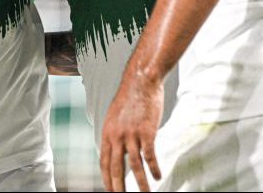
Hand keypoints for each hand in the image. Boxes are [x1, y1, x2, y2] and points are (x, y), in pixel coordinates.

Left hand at [100, 71, 163, 191]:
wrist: (141, 81)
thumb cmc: (130, 98)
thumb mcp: (115, 116)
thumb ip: (115, 133)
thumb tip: (116, 149)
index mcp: (107, 132)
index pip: (104, 161)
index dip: (106, 178)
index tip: (109, 190)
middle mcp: (116, 135)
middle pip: (116, 168)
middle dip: (118, 187)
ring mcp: (131, 134)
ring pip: (134, 166)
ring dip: (140, 184)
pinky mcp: (147, 132)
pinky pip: (150, 155)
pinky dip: (154, 168)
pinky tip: (158, 176)